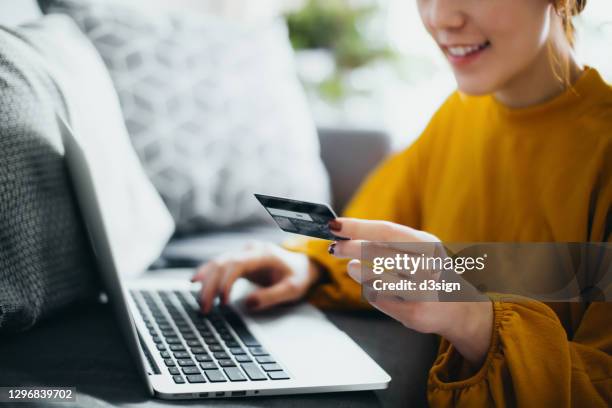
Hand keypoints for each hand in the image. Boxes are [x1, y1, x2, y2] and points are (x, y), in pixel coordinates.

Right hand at [191, 242, 320, 313]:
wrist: (302, 266)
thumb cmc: (297, 276)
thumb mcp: (292, 289)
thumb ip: (271, 296)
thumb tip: (247, 304)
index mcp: (263, 254)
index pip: (237, 264)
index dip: (226, 282)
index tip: (222, 302)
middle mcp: (250, 250)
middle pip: (222, 263)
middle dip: (210, 286)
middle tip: (204, 308)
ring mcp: (243, 254)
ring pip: (217, 263)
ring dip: (206, 282)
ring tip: (201, 303)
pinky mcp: (239, 261)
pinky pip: (219, 266)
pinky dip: (207, 275)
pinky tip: (195, 282)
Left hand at [329, 218, 493, 366]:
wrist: (460, 306)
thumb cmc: (430, 271)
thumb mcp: (419, 250)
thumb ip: (389, 241)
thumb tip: (346, 233)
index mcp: (428, 245)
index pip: (387, 231)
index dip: (358, 227)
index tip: (334, 225)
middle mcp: (428, 267)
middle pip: (379, 253)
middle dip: (351, 248)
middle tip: (335, 247)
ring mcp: (422, 292)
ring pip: (377, 278)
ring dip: (359, 271)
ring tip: (352, 266)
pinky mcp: (414, 313)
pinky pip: (380, 298)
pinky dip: (370, 290)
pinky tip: (371, 285)